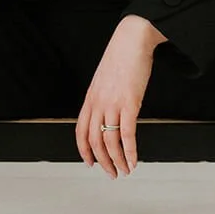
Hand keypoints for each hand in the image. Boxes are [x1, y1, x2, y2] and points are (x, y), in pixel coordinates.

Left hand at [76, 15, 164, 177]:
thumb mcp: (104, 79)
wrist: (132, 40)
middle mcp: (98, 103)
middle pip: (95, 141)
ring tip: (125, 171)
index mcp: (90, 98)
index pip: (81, 131)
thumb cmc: (121, 57)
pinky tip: (134, 160)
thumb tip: (107, 112)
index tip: (90, 163)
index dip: (84, 150)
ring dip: (117, 160)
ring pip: (110, 141)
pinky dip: (130, 151)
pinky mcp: (129, 103)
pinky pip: (127, 134)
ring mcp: (112, 104)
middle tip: (112, 173)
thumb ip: (102, 96)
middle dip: (103, 162)